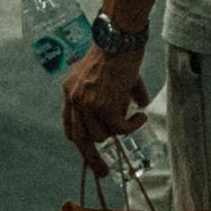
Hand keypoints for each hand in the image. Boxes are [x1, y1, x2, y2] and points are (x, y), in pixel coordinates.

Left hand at [58, 41, 145, 165]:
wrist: (119, 38)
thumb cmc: (119, 51)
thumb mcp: (111, 74)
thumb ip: (120, 93)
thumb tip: (138, 105)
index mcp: (70, 90)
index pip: (69, 125)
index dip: (79, 141)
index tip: (88, 155)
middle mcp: (74, 98)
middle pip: (81, 138)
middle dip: (92, 158)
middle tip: (104, 172)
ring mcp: (87, 103)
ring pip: (102, 135)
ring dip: (120, 131)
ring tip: (134, 119)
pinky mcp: (104, 105)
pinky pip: (120, 128)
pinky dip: (132, 127)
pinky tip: (141, 119)